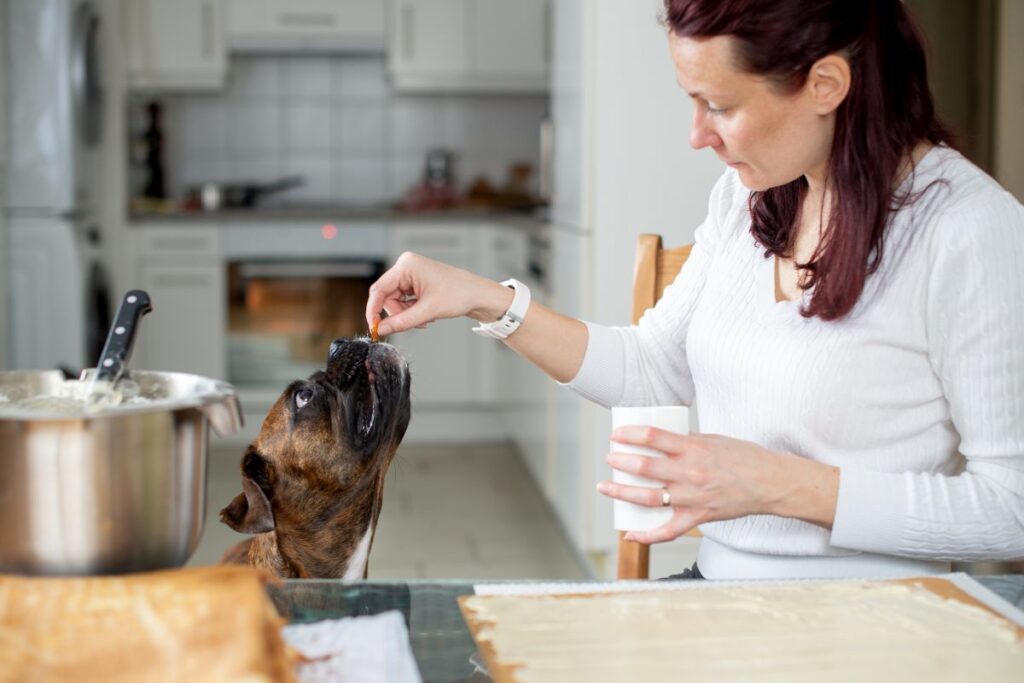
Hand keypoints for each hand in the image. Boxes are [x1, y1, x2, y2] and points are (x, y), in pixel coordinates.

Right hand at [365, 252, 512, 335]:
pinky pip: (403, 300)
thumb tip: (381, 330)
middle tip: (412, 324)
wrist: (477, 295)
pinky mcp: (415, 281)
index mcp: (406, 266)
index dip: (374, 311)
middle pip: (386, 297)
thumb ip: (401, 322)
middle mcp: (406, 266)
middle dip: (397, 314)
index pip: (378, 290)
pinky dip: (411, 311)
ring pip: (395, 301)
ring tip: (425, 319)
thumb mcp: (427, 312)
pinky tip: (425, 315)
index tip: (374, 328)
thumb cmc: (458, 295)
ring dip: (406, 314)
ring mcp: (410, 273)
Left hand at [596, 427, 838, 543]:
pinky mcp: (699, 516)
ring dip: (622, 492)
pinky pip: (669, 531)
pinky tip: (630, 534)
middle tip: (609, 458)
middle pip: (645, 466)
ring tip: (606, 487)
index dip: (629, 434)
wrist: (771, 483)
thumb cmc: (745, 458)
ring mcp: (693, 497)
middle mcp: (690, 472)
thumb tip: (661, 440)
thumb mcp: (714, 439)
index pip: (653, 436)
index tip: (616, 435)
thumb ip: (687, 441)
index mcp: (694, 448)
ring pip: (649, 498)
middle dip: (621, 461)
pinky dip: (647, 535)